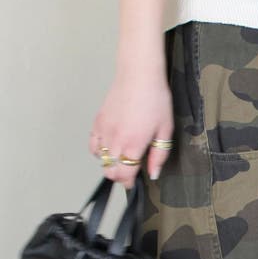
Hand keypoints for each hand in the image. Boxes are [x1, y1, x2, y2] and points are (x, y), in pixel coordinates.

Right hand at [88, 69, 173, 186]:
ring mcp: (104, 131)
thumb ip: (158, 155)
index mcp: (133, 145)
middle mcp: (115, 141)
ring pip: (100, 160)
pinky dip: (98, 151)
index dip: (129, 183)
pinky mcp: (98, 122)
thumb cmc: (155, 100)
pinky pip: (92, 145)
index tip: (134, 182)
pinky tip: (109, 147)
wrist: (139, 76)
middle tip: (129, 171)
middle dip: (120, 175)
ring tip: (121, 158)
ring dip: (110, 164)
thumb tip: (153, 173)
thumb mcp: (165, 130)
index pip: (124, 175)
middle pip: (110, 171)